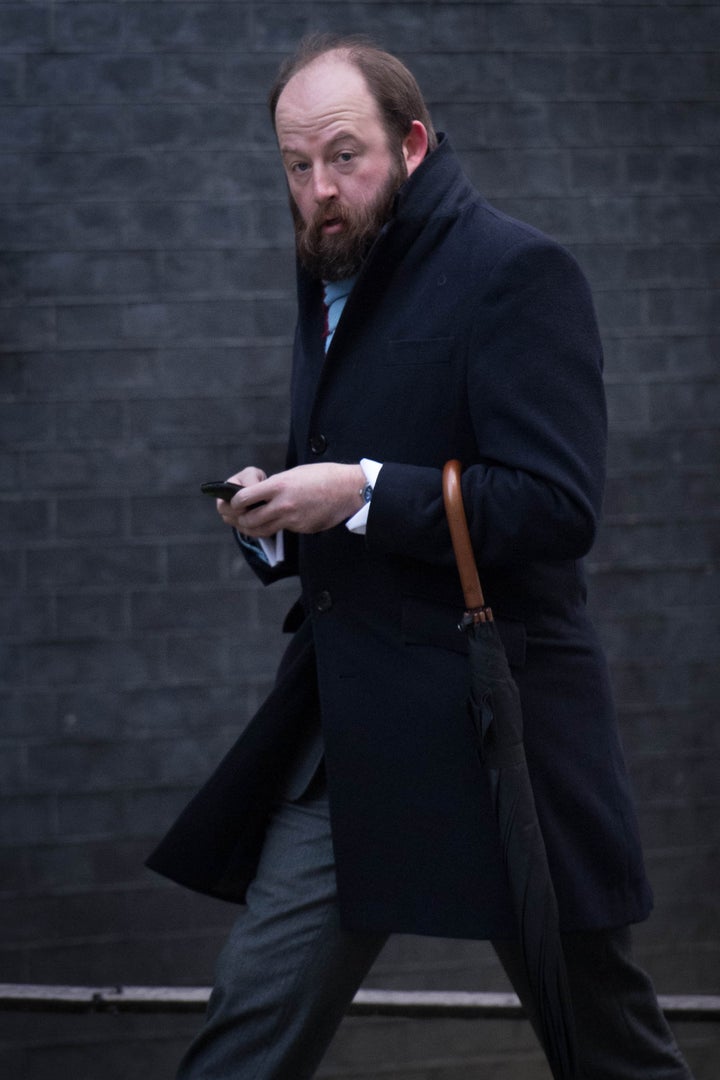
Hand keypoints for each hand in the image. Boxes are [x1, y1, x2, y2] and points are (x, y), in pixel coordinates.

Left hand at [217, 463, 365, 536]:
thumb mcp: (294, 474)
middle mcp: (283, 504)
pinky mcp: (302, 528)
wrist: (349, 489)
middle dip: (238, 520)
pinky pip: (281, 530)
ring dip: (251, 528)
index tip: (233, 502)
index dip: (234, 502)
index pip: (244, 498)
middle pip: (249, 520)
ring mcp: (293, 519)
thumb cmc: (323, 476)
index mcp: (279, 485)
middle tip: (235, 516)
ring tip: (247, 523)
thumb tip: (259, 497)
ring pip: (262, 530)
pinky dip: (273, 527)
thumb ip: (276, 486)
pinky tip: (272, 522)